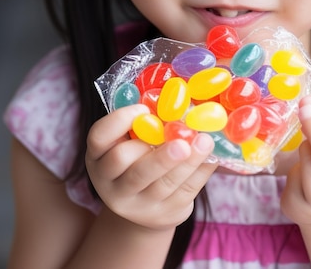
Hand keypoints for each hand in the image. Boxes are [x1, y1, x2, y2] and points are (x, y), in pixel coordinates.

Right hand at [85, 104, 216, 229]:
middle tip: (180, 143)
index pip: (98, 137)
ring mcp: (135, 203)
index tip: (143, 108)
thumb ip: (147, 122)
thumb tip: (179, 96)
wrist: (145, 204)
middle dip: (155, 153)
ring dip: (186, 162)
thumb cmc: (140, 156)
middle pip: (127, 164)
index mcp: (99, 156)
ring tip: (205, 142)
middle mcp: (109, 182)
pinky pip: (184, 192)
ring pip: (161, 183)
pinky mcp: (162, 214)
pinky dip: (200, 171)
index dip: (118, 120)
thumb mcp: (133, 141)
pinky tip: (211, 156)